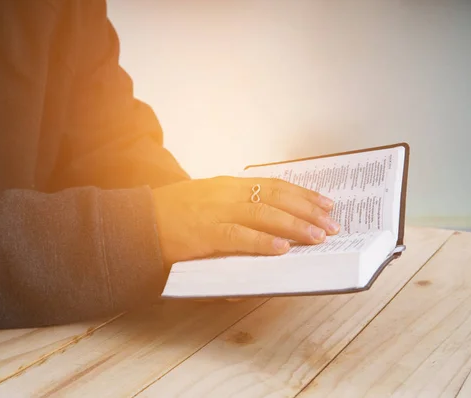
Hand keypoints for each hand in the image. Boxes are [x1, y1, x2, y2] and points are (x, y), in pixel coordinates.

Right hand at [152, 176, 339, 264]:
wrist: (138, 220)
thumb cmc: (172, 213)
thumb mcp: (205, 200)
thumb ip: (233, 208)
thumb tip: (263, 226)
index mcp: (228, 184)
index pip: (275, 184)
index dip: (303, 194)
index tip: (325, 202)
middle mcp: (226, 193)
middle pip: (277, 197)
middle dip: (308, 210)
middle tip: (332, 222)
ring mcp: (216, 211)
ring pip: (265, 215)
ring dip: (295, 226)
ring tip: (318, 236)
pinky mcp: (204, 233)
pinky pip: (239, 237)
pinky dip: (263, 243)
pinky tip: (282, 250)